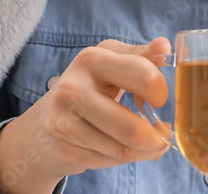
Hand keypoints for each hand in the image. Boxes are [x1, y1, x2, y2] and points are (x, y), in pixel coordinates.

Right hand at [0, 36, 171, 193]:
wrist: (43, 125)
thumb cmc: (88, 87)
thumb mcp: (111, 62)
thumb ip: (141, 55)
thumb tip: (164, 45)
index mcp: (91, 59)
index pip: (144, 77)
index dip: (160, 92)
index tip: (158, 98)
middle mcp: (73, 89)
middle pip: (134, 129)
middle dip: (158, 137)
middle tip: (164, 133)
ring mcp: (64, 123)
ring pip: (123, 149)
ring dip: (145, 150)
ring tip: (150, 142)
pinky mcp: (62, 150)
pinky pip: (109, 162)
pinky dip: (125, 158)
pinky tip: (125, 148)